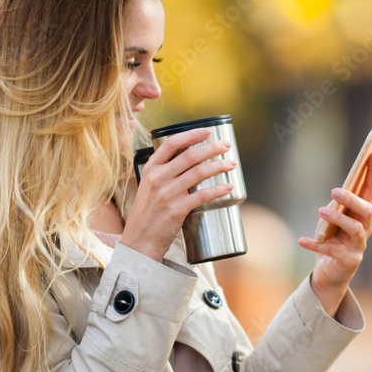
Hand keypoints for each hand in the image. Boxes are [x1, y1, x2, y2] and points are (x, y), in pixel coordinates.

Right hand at [120, 128, 236, 261]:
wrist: (140, 239)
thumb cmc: (148, 213)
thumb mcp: (149, 187)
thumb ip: (164, 173)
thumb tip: (190, 161)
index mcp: (150, 169)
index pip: (171, 143)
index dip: (191, 134)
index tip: (208, 131)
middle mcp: (158, 178)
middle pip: (190, 155)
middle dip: (212, 148)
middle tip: (226, 145)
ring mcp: (167, 193)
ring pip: (199, 172)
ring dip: (219, 166)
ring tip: (231, 164)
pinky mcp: (177, 209)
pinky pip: (203, 195)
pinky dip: (218, 190)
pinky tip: (228, 187)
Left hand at [298, 151, 371, 314]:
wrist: (330, 274)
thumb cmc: (332, 241)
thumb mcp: (333, 219)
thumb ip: (337, 206)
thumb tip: (337, 194)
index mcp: (362, 215)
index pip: (370, 190)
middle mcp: (365, 229)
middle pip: (366, 210)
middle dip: (353, 199)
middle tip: (335, 191)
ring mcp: (358, 246)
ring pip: (355, 229)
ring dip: (338, 219)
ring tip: (321, 211)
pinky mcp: (348, 261)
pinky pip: (330, 251)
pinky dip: (315, 245)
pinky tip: (301, 241)